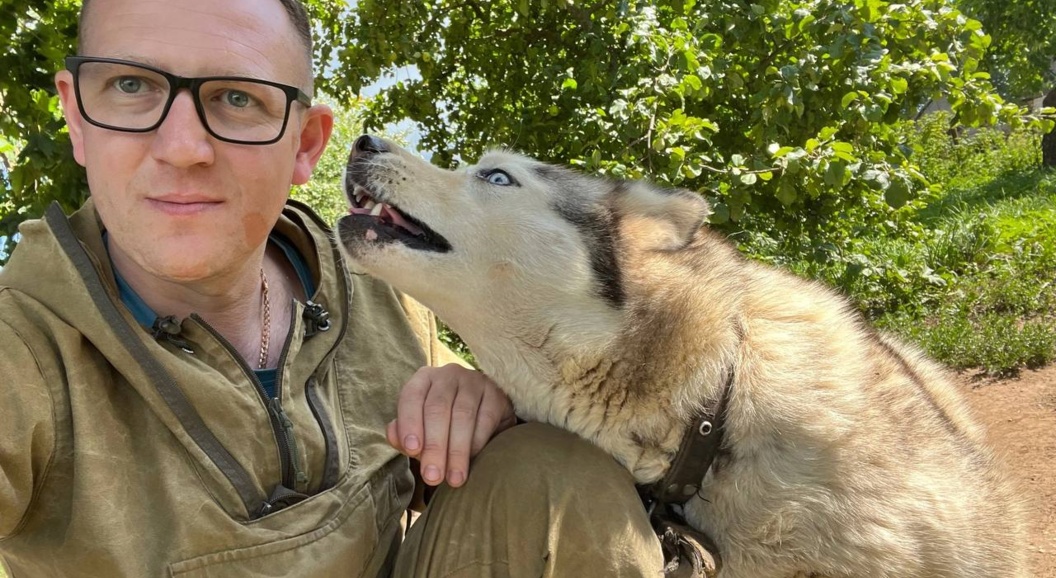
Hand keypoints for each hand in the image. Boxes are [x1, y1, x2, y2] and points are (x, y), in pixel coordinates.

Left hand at [387, 364, 516, 487]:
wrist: (484, 416)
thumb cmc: (444, 424)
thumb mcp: (422, 428)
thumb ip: (405, 435)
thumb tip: (394, 436)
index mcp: (424, 379)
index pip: (412, 396)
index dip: (410, 423)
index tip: (412, 450)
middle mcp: (448, 375)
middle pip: (438, 408)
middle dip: (434, 446)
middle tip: (432, 476)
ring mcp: (474, 382)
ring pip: (462, 415)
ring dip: (457, 451)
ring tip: (454, 478)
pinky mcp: (496, 395)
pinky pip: (486, 419)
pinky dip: (477, 443)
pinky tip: (473, 461)